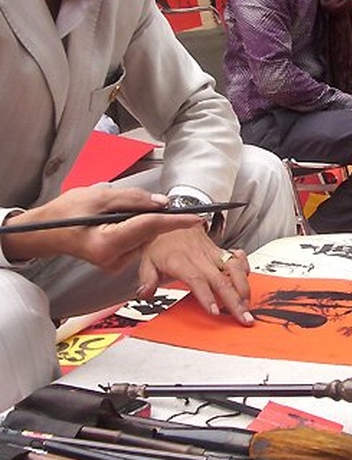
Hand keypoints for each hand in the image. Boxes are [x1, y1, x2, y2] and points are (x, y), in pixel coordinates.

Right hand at [3, 187, 202, 268]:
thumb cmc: (66, 212)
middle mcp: (114, 259)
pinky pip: (136, 242)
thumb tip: (162, 203)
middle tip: (136, 201)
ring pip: (145, 237)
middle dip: (152, 215)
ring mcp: (116, 264)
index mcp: (107, 243)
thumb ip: (133, 199)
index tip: (196, 217)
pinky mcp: (117, 263)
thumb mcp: (98, 195)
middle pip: (149, 232)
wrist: (47, 231)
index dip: (174, 220)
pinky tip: (115, 222)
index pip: (149, 228)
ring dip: (141, 221)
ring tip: (113, 211)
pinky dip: (134, 229)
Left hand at [138, 228, 252, 325]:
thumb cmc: (161, 242)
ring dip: (243, 288)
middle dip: (235, 301)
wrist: (172, 218)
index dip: (207, 295)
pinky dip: (245, 268)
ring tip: (247, 305)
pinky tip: (247, 280)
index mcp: (181, 261)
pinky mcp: (221, 251)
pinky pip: (238, 258)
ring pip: (234, 269)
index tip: (214, 311)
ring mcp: (213, 254)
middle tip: (243, 318)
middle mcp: (200, 257)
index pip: (197, 279)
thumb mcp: (147, 260)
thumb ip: (147, 279)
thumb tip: (145, 293)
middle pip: (221, 280)